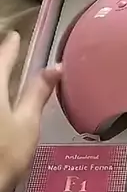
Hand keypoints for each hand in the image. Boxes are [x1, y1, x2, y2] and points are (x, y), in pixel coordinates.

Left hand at [0, 31, 60, 191]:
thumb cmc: (3, 155)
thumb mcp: (27, 124)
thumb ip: (38, 93)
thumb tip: (55, 67)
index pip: (3, 58)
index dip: (11, 47)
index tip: (15, 36)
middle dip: (1, 63)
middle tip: (8, 55)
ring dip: (1, 82)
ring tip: (6, 81)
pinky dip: (1, 98)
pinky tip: (4, 109)